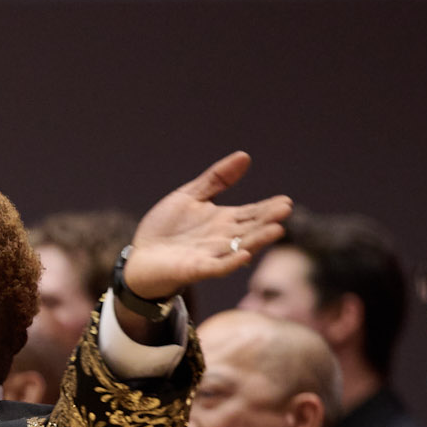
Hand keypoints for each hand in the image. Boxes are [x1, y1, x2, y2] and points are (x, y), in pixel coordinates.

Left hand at [122, 152, 291, 302]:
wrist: (140, 257)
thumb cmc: (166, 229)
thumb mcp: (190, 196)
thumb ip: (216, 179)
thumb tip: (244, 156)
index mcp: (223, 220)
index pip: (251, 213)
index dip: (268, 207)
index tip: (285, 201)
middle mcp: (222, 239)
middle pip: (250, 229)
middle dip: (267, 220)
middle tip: (285, 210)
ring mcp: (211, 255)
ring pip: (240, 247)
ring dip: (258, 240)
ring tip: (276, 230)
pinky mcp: (196, 269)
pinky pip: (218, 267)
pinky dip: (232, 262)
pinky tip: (245, 255)